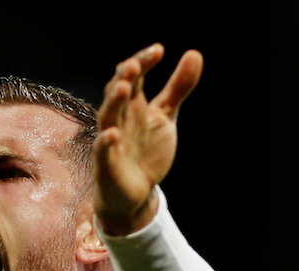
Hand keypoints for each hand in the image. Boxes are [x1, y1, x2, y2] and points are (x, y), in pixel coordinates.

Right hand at [93, 43, 202, 235]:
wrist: (137, 192)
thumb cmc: (147, 151)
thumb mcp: (166, 116)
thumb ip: (178, 88)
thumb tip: (195, 53)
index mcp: (133, 105)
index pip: (135, 76)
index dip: (143, 62)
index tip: (159, 51)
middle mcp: (120, 118)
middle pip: (118, 92)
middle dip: (125, 78)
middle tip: (135, 64)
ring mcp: (111, 139)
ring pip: (107, 116)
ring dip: (114, 102)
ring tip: (124, 87)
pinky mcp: (107, 163)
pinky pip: (103, 150)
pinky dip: (106, 141)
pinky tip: (113, 133)